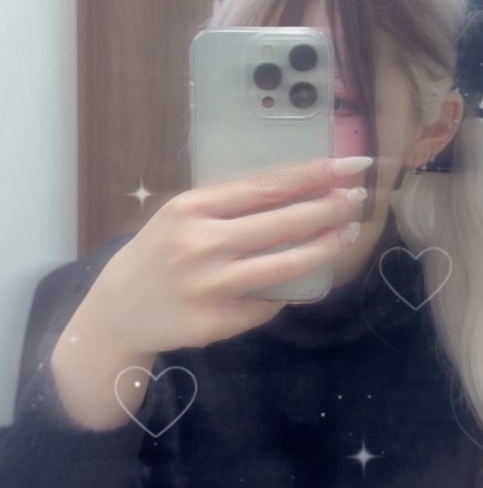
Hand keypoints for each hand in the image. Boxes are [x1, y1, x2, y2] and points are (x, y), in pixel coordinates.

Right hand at [68, 156, 368, 359]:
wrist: (118, 310)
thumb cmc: (160, 252)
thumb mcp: (183, 216)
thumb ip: (232, 206)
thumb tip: (301, 190)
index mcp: (193, 208)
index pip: (266, 186)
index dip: (313, 176)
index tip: (349, 165)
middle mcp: (201, 244)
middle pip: (283, 223)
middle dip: (329, 208)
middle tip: (358, 198)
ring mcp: (209, 286)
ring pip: (285, 266)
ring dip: (323, 248)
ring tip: (346, 234)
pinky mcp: (216, 322)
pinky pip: (267, 303)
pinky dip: (286, 291)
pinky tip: (300, 281)